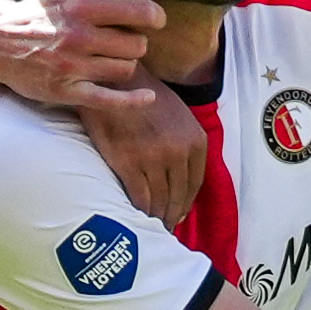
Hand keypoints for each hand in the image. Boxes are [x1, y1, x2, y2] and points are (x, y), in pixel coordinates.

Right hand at [0, 0, 158, 103]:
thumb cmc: (41, 12)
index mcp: (83, 5)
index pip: (141, 12)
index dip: (155, 16)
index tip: (153, 19)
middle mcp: (79, 35)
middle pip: (137, 44)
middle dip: (135, 41)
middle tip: (121, 40)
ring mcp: (73, 66)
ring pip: (126, 69)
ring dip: (124, 63)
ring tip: (109, 57)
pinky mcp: (66, 91)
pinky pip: (109, 100)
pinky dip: (133, 100)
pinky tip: (148, 97)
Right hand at [82, 77, 210, 225]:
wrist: (114, 81)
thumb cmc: (143, 98)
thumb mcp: (178, 116)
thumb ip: (185, 145)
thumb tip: (181, 182)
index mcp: (195, 140)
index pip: (194, 185)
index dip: (185, 204)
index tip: (178, 215)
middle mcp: (179, 151)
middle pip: (177, 196)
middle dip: (171, 216)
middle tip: (162, 228)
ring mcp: (154, 158)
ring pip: (159, 201)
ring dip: (155, 217)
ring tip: (148, 225)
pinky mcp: (129, 162)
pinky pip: (139, 198)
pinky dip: (137, 211)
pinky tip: (133, 215)